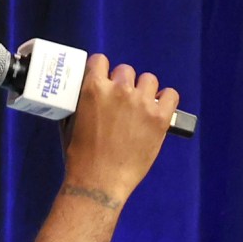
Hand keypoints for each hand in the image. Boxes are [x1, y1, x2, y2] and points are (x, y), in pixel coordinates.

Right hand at [60, 53, 179, 204]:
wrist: (100, 180)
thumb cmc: (81, 155)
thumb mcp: (71, 120)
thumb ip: (80, 101)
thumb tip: (86, 93)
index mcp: (94, 88)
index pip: (100, 60)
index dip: (102, 70)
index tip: (104, 79)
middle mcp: (119, 90)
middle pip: (126, 70)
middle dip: (123, 83)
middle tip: (121, 100)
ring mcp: (141, 103)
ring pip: (149, 79)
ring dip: (144, 89)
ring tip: (141, 105)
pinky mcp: (159, 118)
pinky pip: (171, 95)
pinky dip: (166, 100)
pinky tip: (160, 108)